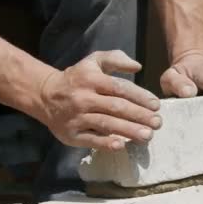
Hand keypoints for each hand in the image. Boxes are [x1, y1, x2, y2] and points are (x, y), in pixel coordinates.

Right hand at [39, 50, 160, 149]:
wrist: (44, 95)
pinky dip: (106, 143)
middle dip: (139, 115)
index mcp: (91, 79)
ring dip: (129, 131)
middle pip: (116, 107)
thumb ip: (115, 59)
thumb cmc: (77, 78)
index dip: (139, 96)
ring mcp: (77, 117)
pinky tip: (121, 145)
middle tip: (158, 123)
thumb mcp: (93, 62)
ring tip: (148, 136)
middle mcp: (84, 98)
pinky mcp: (72, 134)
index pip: (120, 88)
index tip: (156, 105)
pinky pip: (91, 140)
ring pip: (106, 124)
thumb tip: (137, 66)